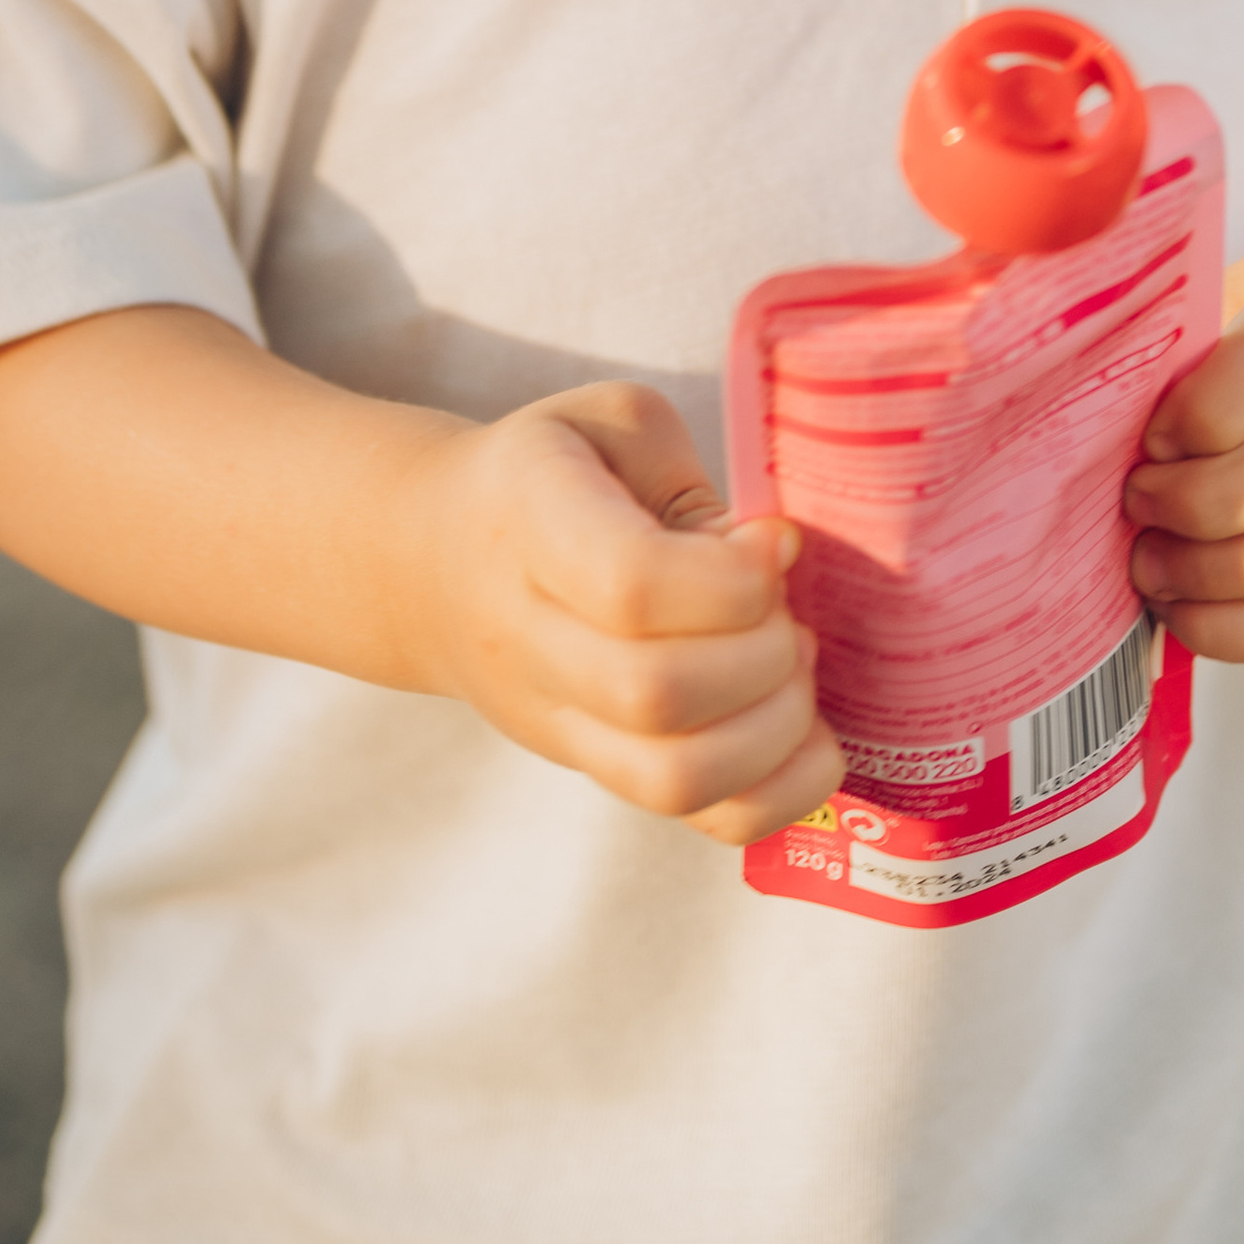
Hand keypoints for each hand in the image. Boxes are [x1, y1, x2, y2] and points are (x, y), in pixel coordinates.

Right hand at [393, 384, 842, 844]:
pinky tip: (806, 733)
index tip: (777, 540)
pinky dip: (779, 793)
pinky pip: (698, 819)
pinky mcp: (594, 768)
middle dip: (765, 654)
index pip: (631, 587)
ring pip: (674, 778)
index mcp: (531, 524)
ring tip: (792, 668)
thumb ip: (690, 484)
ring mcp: (555, 720)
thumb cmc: (552, 472)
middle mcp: (529, 638)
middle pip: (656, 694)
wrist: (437, 558)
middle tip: (786, 609)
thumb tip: (771, 562)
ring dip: (774, 728)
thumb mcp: (613, 424)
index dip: (734, 578)